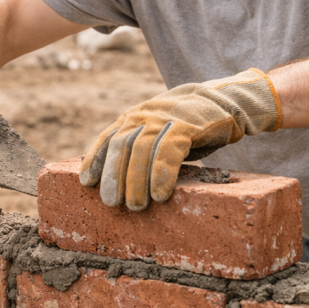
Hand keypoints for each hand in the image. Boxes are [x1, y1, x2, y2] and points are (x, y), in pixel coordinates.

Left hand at [80, 68, 281, 210]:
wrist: (222, 101)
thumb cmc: (185, 126)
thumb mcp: (156, 132)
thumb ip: (139, 148)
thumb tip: (120, 183)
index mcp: (133, 117)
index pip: (107, 138)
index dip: (95, 160)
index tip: (85, 183)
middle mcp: (144, 115)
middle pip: (121, 145)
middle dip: (114, 175)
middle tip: (111, 203)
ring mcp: (165, 118)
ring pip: (142, 149)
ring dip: (136, 180)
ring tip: (135, 206)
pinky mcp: (187, 125)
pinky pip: (170, 150)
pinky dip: (162, 173)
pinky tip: (160, 194)